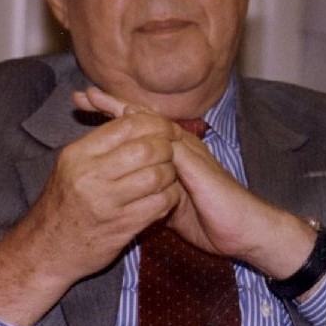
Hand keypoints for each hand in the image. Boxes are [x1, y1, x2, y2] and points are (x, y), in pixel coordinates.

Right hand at [0, 110, 182, 325]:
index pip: (126, 126)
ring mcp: (106, 204)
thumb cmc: (64, 201)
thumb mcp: (72, 164)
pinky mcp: (121, 227)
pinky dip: (169, 197)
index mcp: (78, 154)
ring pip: (157, 176)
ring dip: (170, 173)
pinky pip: (159, 204)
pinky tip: (165, 196)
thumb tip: (136, 115)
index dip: (154, 123)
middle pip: (146, 149)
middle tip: (171, 151)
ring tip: (168, 173)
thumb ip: (102, 141)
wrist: (45, 248)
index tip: (166, 128)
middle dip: (166, 147)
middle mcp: (90, 176)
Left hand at [75, 87, 316, 280]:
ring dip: (123, 110)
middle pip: (142, 118)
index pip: (138, 130)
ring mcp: (189, 151)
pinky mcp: (196, 164)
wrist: (242, 230)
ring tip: (98, 99)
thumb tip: (127, 191)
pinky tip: (126, 121)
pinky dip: (146, 130)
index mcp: (172, 155)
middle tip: (83, 95)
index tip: (84, 108)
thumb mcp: (168, 205)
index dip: (113, 117)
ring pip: (152, 123)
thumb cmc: (208, 219)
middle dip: (112, 105)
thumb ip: (150, 191)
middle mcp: (180, 146)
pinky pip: (167, 142)